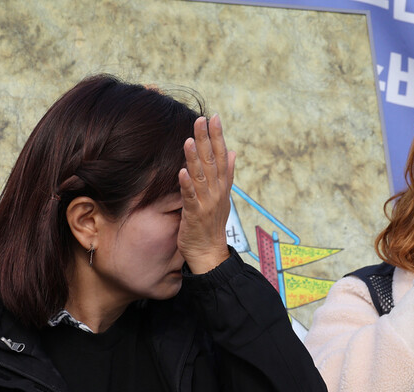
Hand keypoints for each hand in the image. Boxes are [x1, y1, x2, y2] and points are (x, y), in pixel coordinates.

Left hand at [178, 114, 236, 273]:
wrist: (210, 253)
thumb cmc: (212, 224)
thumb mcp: (222, 196)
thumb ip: (226, 173)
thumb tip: (231, 152)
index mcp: (222, 185)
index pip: (221, 155)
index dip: (217, 136)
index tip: (214, 117)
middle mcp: (216, 191)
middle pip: (211, 161)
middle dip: (206, 139)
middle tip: (202, 119)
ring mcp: (206, 203)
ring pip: (200, 176)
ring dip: (195, 158)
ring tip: (190, 139)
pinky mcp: (195, 215)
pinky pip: (190, 198)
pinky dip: (186, 185)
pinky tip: (182, 172)